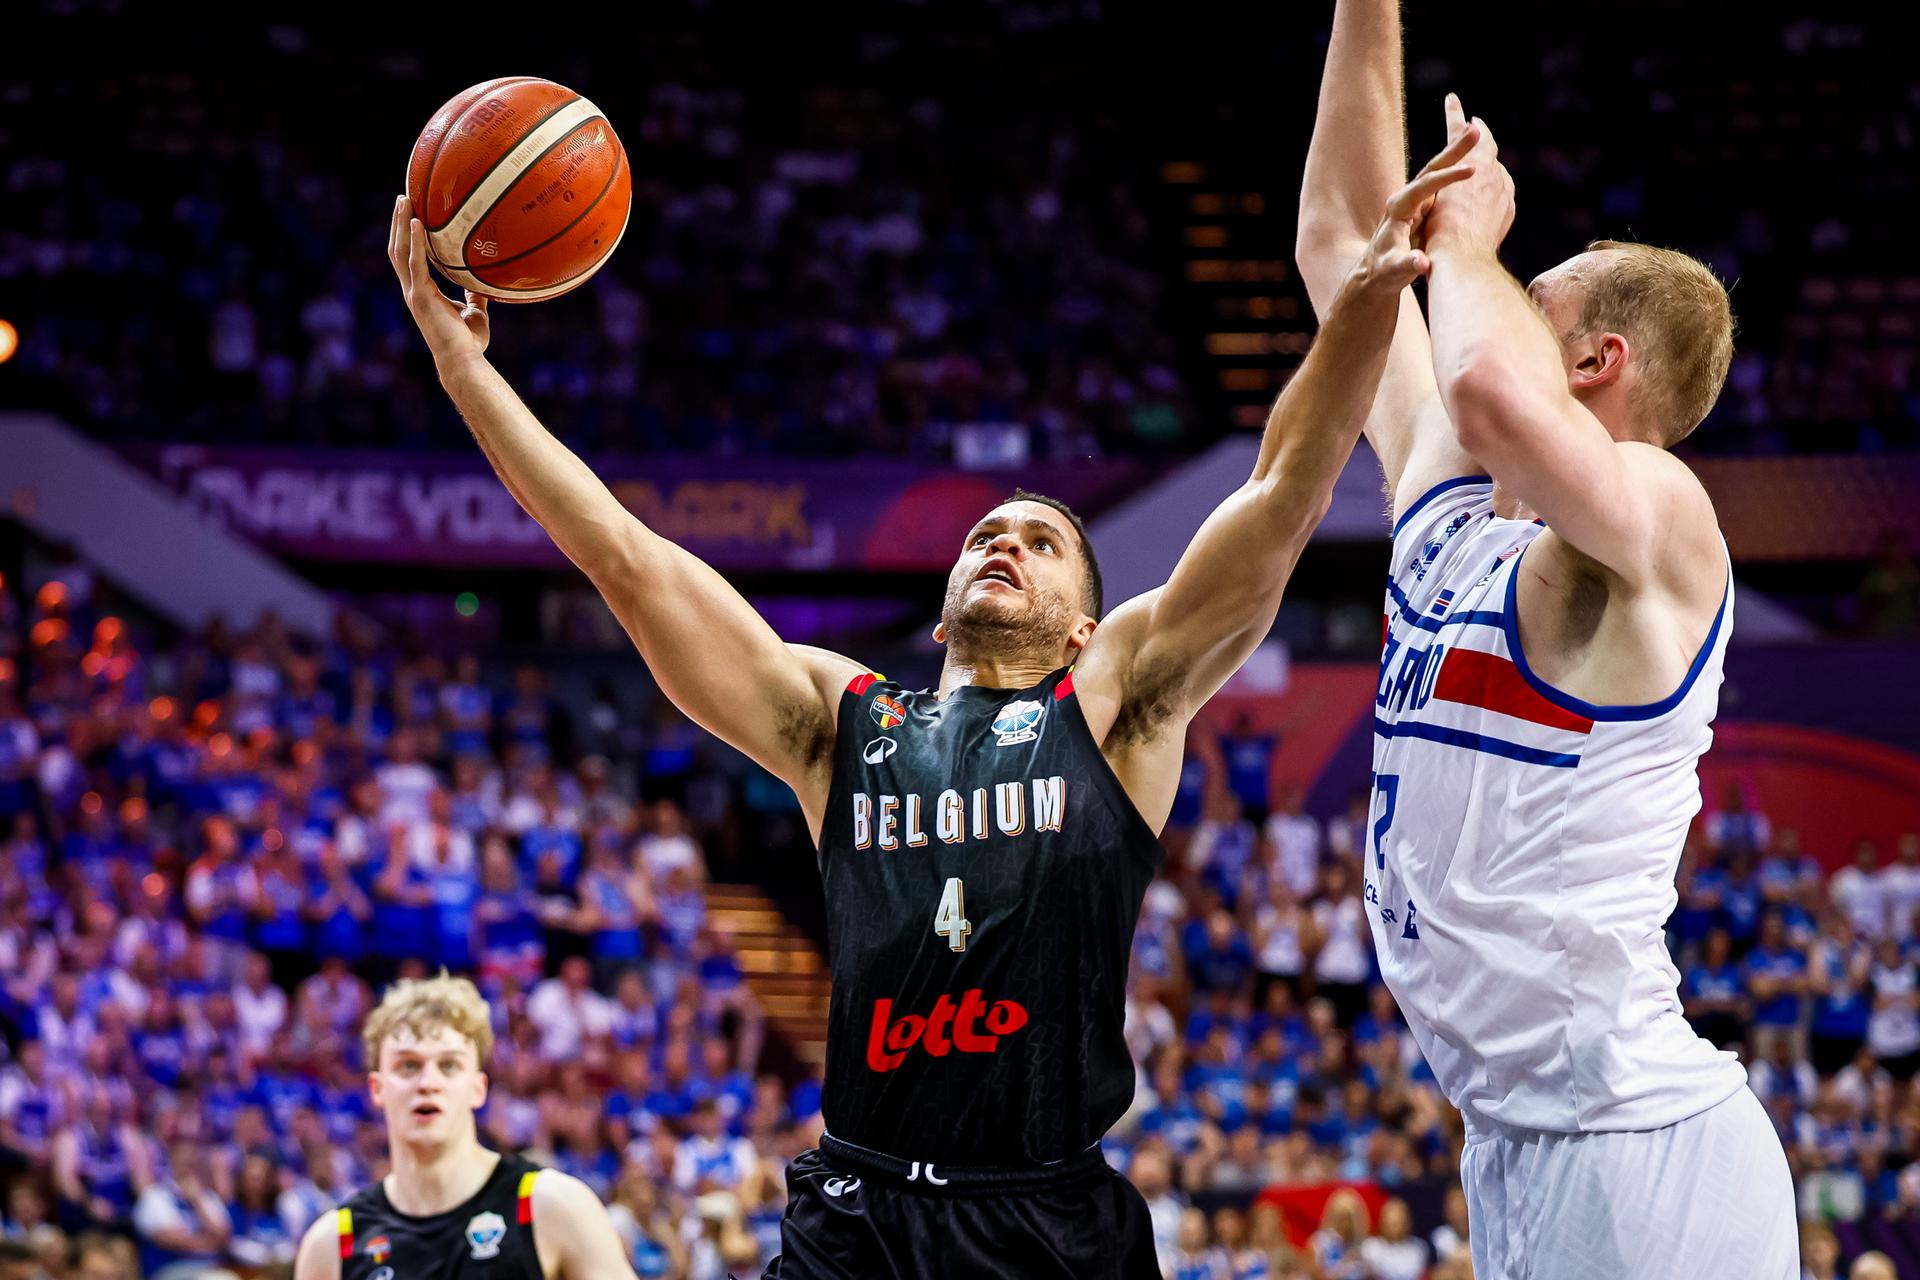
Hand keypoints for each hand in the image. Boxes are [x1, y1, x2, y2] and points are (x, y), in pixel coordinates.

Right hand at [388, 195, 490, 367]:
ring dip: (401, 225)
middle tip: (403, 197)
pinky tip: (417, 223)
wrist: (462, 361)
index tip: (410, 214)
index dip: (406, 237)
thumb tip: (481, 283)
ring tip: (404, 200)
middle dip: (398, 223)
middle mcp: (412, 290)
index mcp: (421, 292)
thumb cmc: (469, 342)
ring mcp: (414, 293)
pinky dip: (415, 242)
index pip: (408, 259)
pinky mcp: (420, 296)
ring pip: (400, 251)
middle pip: (398, 249)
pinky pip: (416, 263)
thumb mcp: (475, 313)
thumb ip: (474, 296)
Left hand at [1341, 120, 1482, 297]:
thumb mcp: (1394, 272)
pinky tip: (1477, 155)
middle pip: (1431, 169)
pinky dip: (1458, 166)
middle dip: (1453, 150)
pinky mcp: (1425, 206)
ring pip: (1438, 170)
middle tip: (1475, 129)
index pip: (1423, 187)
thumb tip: (1422, 263)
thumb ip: (1406, 265)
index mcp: (1398, 210)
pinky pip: (1443, 181)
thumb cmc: (1384, 274)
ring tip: (1477, 131)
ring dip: (1457, 152)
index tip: (1471, 170)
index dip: (1447, 178)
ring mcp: (1416, 200)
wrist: (1376, 275)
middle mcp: (1406, 198)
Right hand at [1424, 92, 1515, 255]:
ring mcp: (1504, 193)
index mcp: (1474, 165)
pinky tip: (1480, 195)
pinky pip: (1499, 191)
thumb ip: (1455, 171)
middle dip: (1476, 135)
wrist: (1462, 262)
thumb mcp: (1436, 198)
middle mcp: (1494, 174)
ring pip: (1494, 170)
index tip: (1453, 101)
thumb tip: (1473, 156)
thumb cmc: (1439, 233)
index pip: (1462, 132)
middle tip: (1472, 125)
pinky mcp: (1507, 211)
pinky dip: (1490, 187)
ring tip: (1473, 163)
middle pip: (1486, 146)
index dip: (1455, 116)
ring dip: (1484, 163)